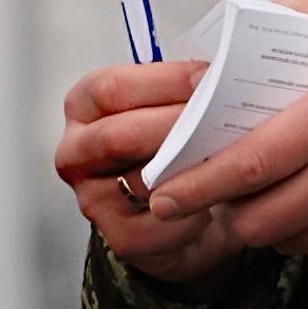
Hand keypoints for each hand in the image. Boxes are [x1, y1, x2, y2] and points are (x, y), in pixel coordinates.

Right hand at [53, 57, 248, 286]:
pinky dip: (195, 208)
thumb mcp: (168, 106)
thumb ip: (181, 88)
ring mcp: (92, 199)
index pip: (110, 88)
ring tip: (230, 154)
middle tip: (221, 117)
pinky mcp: (119, 237)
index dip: (162, 81)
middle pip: (119, 135)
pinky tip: (218, 197)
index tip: (208, 78)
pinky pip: (161, 220)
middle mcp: (76, 153)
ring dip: (189, 167)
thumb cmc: (174, 146)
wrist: (182, 210)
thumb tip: (221, 71)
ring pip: (141, 180)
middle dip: (176, 125)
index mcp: (83, 108)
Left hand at [146, 0, 307, 256]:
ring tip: (250, 195)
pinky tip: (303, 203)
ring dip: (260, 222)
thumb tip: (268, 11)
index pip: (249, 164)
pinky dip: (302, 232)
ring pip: (288, 238)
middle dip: (219, 211)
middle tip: (199, 192)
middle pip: (258, 217)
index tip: (162, 191)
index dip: (198, 184)